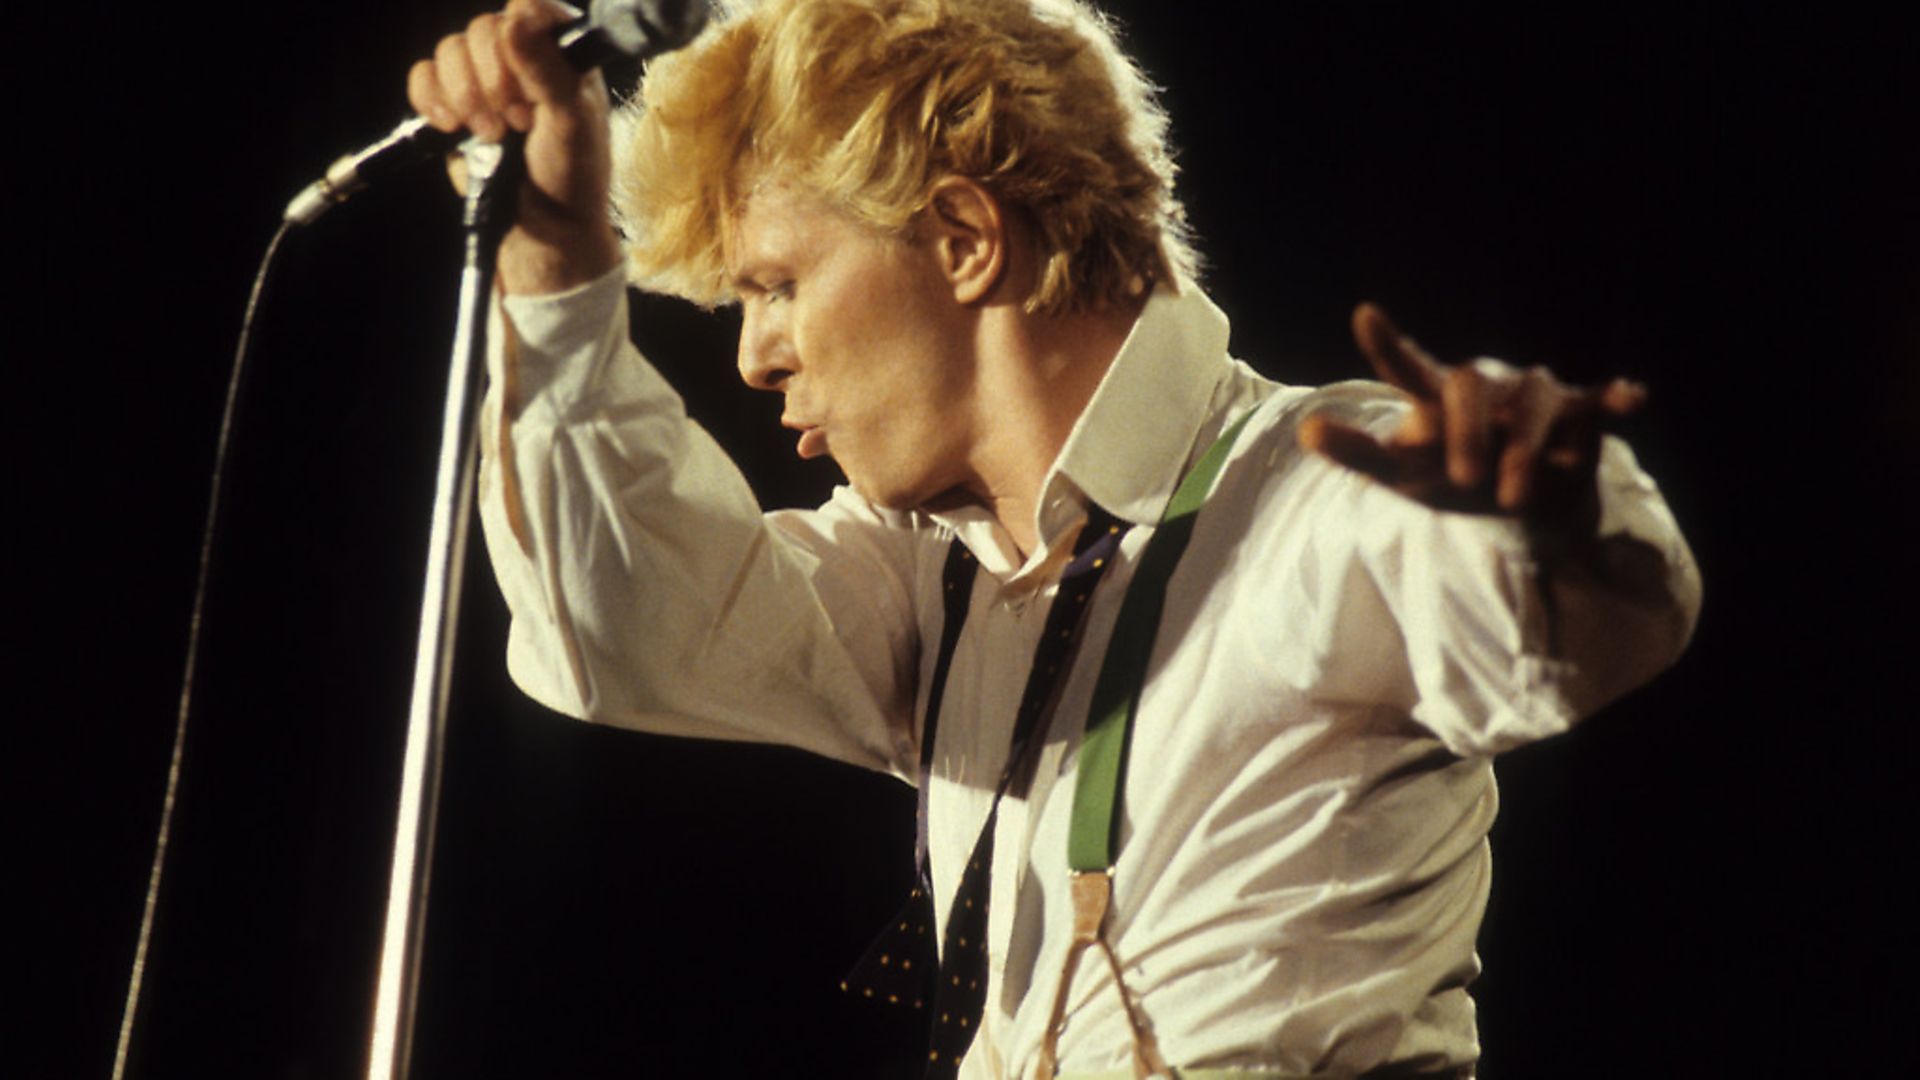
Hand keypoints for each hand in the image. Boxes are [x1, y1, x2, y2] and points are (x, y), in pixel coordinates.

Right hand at [406, 0, 620, 293]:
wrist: (543, 229)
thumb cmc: (572, 177)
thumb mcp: (571, 123)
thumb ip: (548, 70)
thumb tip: (517, 18)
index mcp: (562, 53)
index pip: (529, 8)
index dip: (519, 42)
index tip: (528, 88)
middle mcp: (522, 57)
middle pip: (481, 28)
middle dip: (493, 81)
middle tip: (517, 122)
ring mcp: (485, 79)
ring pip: (449, 50)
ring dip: (465, 95)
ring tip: (493, 135)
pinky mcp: (453, 103)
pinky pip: (423, 76)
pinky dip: (431, 99)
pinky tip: (452, 127)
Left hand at [1299, 304, 1645, 525]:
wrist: (1516, 503)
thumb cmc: (1450, 475)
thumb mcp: (1401, 474)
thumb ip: (1358, 453)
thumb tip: (1305, 431)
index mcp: (1438, 393)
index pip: (1408, 366)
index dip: (1388, 344)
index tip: (1364, 316)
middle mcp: (1488, 384)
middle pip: (1473, 384)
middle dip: (1467, 431)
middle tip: (1460, 477)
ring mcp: (1535, 396)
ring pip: (1535, 401)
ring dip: (1523, 449)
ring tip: (1510, 497)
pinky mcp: (1581, 416)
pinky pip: (1600, 399)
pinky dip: (1616, 397)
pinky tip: (1632, 398)